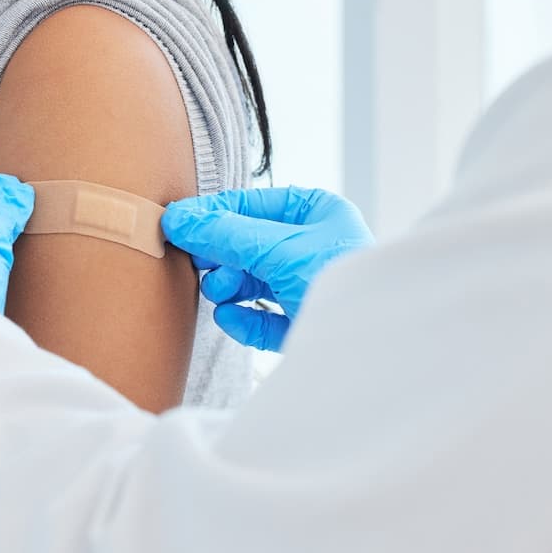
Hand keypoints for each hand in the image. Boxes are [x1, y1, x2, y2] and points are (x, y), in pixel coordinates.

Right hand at [160, 186, 373, 351]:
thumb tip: (179, 219)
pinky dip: (244, 318)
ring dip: (229, 287)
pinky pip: (263, 318)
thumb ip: (226, 234)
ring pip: (252, 281)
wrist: (374, 347)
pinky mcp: (303, 325)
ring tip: (218, 292)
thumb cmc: (340, 282)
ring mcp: (308, 287)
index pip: (253, 205)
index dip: (213, 214)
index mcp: (318, 214)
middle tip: (195, 264)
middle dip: (221, 257)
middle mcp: (314, 246)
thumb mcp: (278, 248)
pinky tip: (230, 318)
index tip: (177, 224)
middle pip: (248, 245)